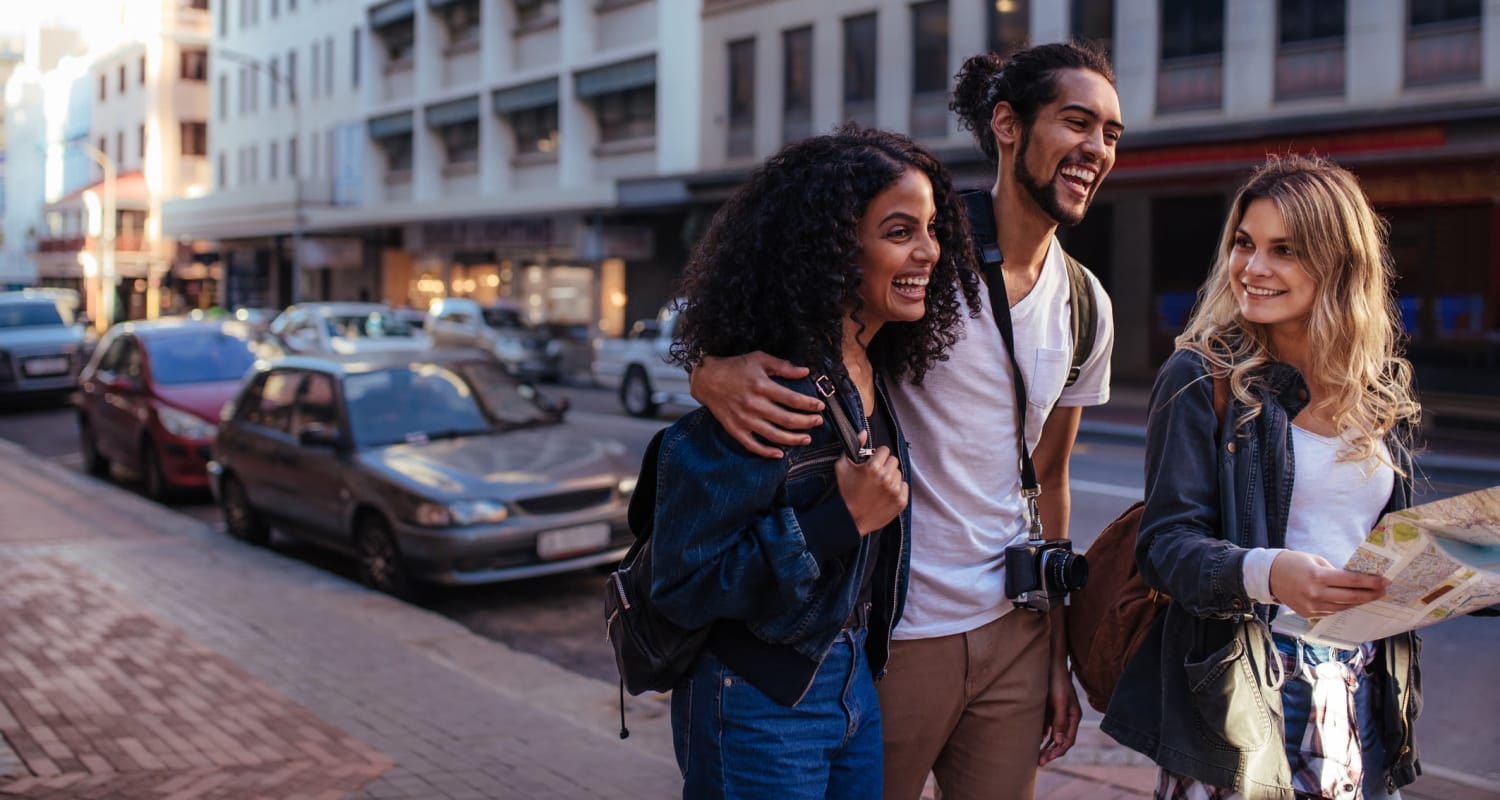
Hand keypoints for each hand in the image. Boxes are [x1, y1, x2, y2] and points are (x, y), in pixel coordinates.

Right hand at [690, 353, 824, 457]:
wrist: (706, 380)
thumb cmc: (734, 368)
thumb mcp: (759, 359)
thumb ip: (782, 366)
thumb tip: (805, 371)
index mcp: (761, 386)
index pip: (792, 399)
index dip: (809, 405)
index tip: (820, 407)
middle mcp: (754, 405)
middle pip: (787, 419)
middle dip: (807, 423)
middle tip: (818, 422)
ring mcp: (744, 419)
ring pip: (774, 435)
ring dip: (793, 439)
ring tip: (806, 439)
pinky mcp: (735, 429)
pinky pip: (753, 445)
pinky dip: (767, 452)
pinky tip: (780, 453)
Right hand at [834, 432, 907, 534]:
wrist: (850, 519)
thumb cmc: (845, 492)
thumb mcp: (842, 467)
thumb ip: (853, 447)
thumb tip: (863, 432)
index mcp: (873, 467)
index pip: (884, 450)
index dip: (877, 455)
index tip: (872, 463)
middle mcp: (886, 478)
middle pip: (893, 460)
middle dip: (885, 465)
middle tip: (875, 475)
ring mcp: (895, 490)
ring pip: (899, 473)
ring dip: (890, 476)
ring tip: (879, 485)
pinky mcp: (901, 501)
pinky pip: (904, 486)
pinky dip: (897, 488)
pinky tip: (885, 493)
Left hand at [1038, 659, 1080, 765]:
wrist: (1049, 664)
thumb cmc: (1056, 681)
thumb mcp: (1058, 701)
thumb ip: (1060, 722)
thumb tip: (1059, 742)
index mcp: (1074, 716)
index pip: (1068, 740)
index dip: (1058, 751)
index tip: (1047, 759)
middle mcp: (1068, 717)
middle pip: (1061, 740)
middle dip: (1052, 752)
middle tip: (1040, 762)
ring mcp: (1059, 714)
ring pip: (1054, 735)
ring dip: (1046, 746)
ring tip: (1036, 756)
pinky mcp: (1050, 710)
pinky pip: (1047, 727)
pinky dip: (1041, 735)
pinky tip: (1034, 741)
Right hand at [1269, 550, 1389, 618]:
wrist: (1269, 576)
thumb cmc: (1293, 563)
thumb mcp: (1316, 560)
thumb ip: (1335, 572)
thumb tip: (1355, 580)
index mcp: (1318, 577)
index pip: (1351, 581)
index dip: (1370, 582)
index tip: (1384, 581)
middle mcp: (1316, 594)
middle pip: (1351, 597)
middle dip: (1370, 594)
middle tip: (1383, 590)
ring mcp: (1312, 606)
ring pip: (1344, 606)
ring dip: (1359, 601)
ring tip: (1371, 596)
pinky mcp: (1309, 614)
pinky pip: (1332, 611)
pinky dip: (1344, 605)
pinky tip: (1352, 601)